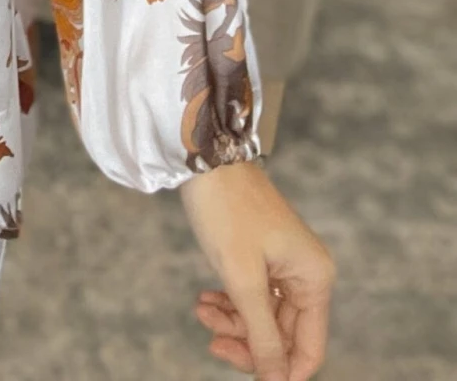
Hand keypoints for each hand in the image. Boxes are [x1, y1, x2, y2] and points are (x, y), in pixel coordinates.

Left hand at [180, 160, 334, 378]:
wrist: (205, 157)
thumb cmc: (226, 211)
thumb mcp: (242, 278)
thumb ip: (261, 333)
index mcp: (315, 279)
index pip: (308, 349)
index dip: (279, 370)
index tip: (240, 367)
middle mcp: (307, 275)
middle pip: (283, 336)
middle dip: (246, 342)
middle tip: (211, 341)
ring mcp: (285, 266)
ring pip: (263, 318)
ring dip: (232, 323)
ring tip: (201, 310)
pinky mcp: (263, 257)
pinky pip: (252, 297)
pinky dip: (230, 303)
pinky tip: (205, 300)